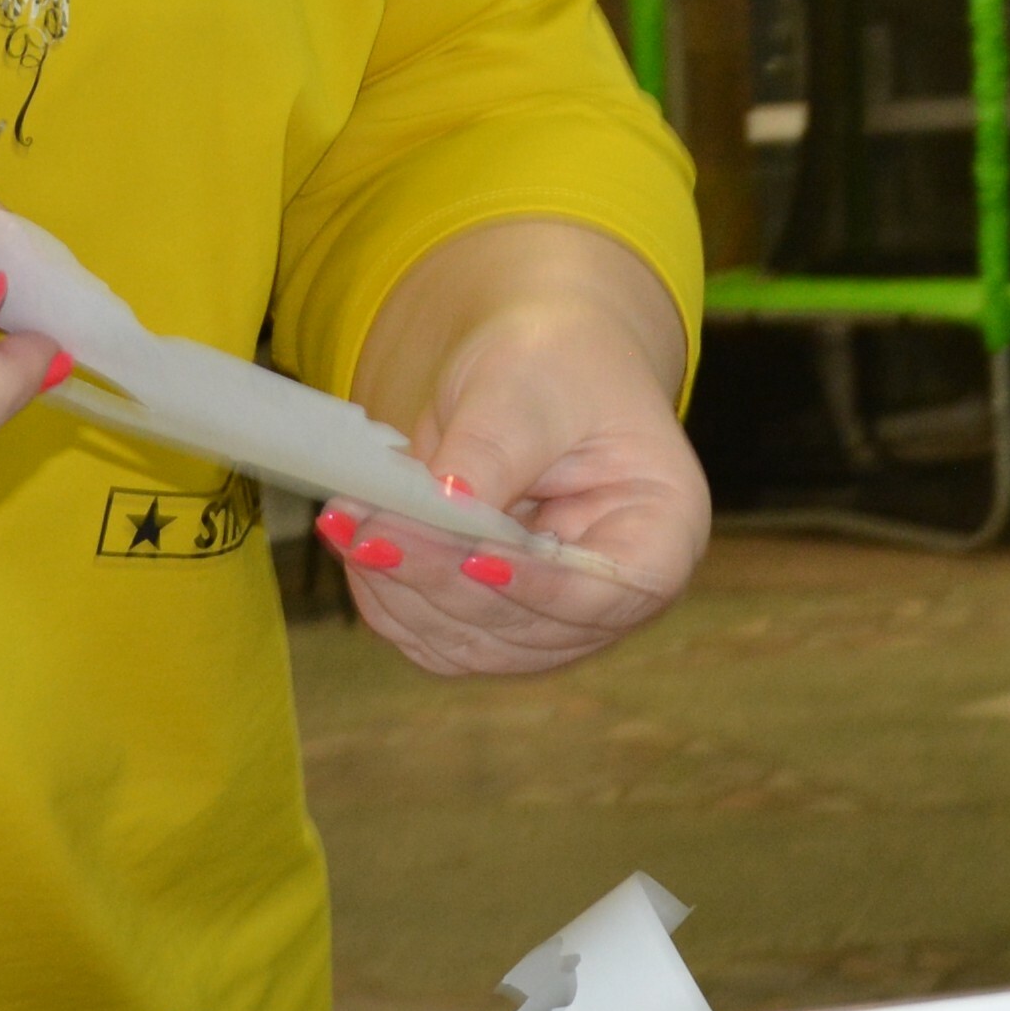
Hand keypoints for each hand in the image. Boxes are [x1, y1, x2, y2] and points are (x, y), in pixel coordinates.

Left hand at [329, 231, 707, 678]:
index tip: (475, 558)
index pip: (611, 590)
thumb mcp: (528, 384)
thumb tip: (442, 507)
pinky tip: (355, 541)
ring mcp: (550, 622)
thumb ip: (492, 448)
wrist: (528, 370)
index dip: (541, 586)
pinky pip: (431, 637)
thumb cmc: (553, 364)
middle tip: (368, 526)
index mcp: (662, 533)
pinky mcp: (490, 625)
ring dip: (400, 594)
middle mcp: (613, 597)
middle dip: (441, 578)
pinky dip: (386, 598)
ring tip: (347, 524)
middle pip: (527, 628)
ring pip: (470, 646)